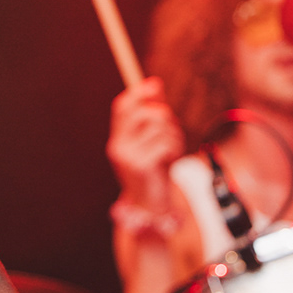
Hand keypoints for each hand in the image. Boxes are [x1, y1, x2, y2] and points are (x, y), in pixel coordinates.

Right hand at [107, 76, 184, 209]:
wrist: (151, 206)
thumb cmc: (154, 171)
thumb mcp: (151, 142)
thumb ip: (151, 116)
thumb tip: (154, 85)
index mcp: (118, 139)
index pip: (122, 107)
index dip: (138, 93)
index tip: (155, 85)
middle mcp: (118, 146)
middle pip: (144, 113)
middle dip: (164, 117)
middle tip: (172, 131)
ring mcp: (128, 157)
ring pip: (159, 127)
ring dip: (174, 136)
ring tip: (172, 149)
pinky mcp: (141, 166)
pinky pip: (164, 143)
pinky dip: (174, 148)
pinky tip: (171, 160)